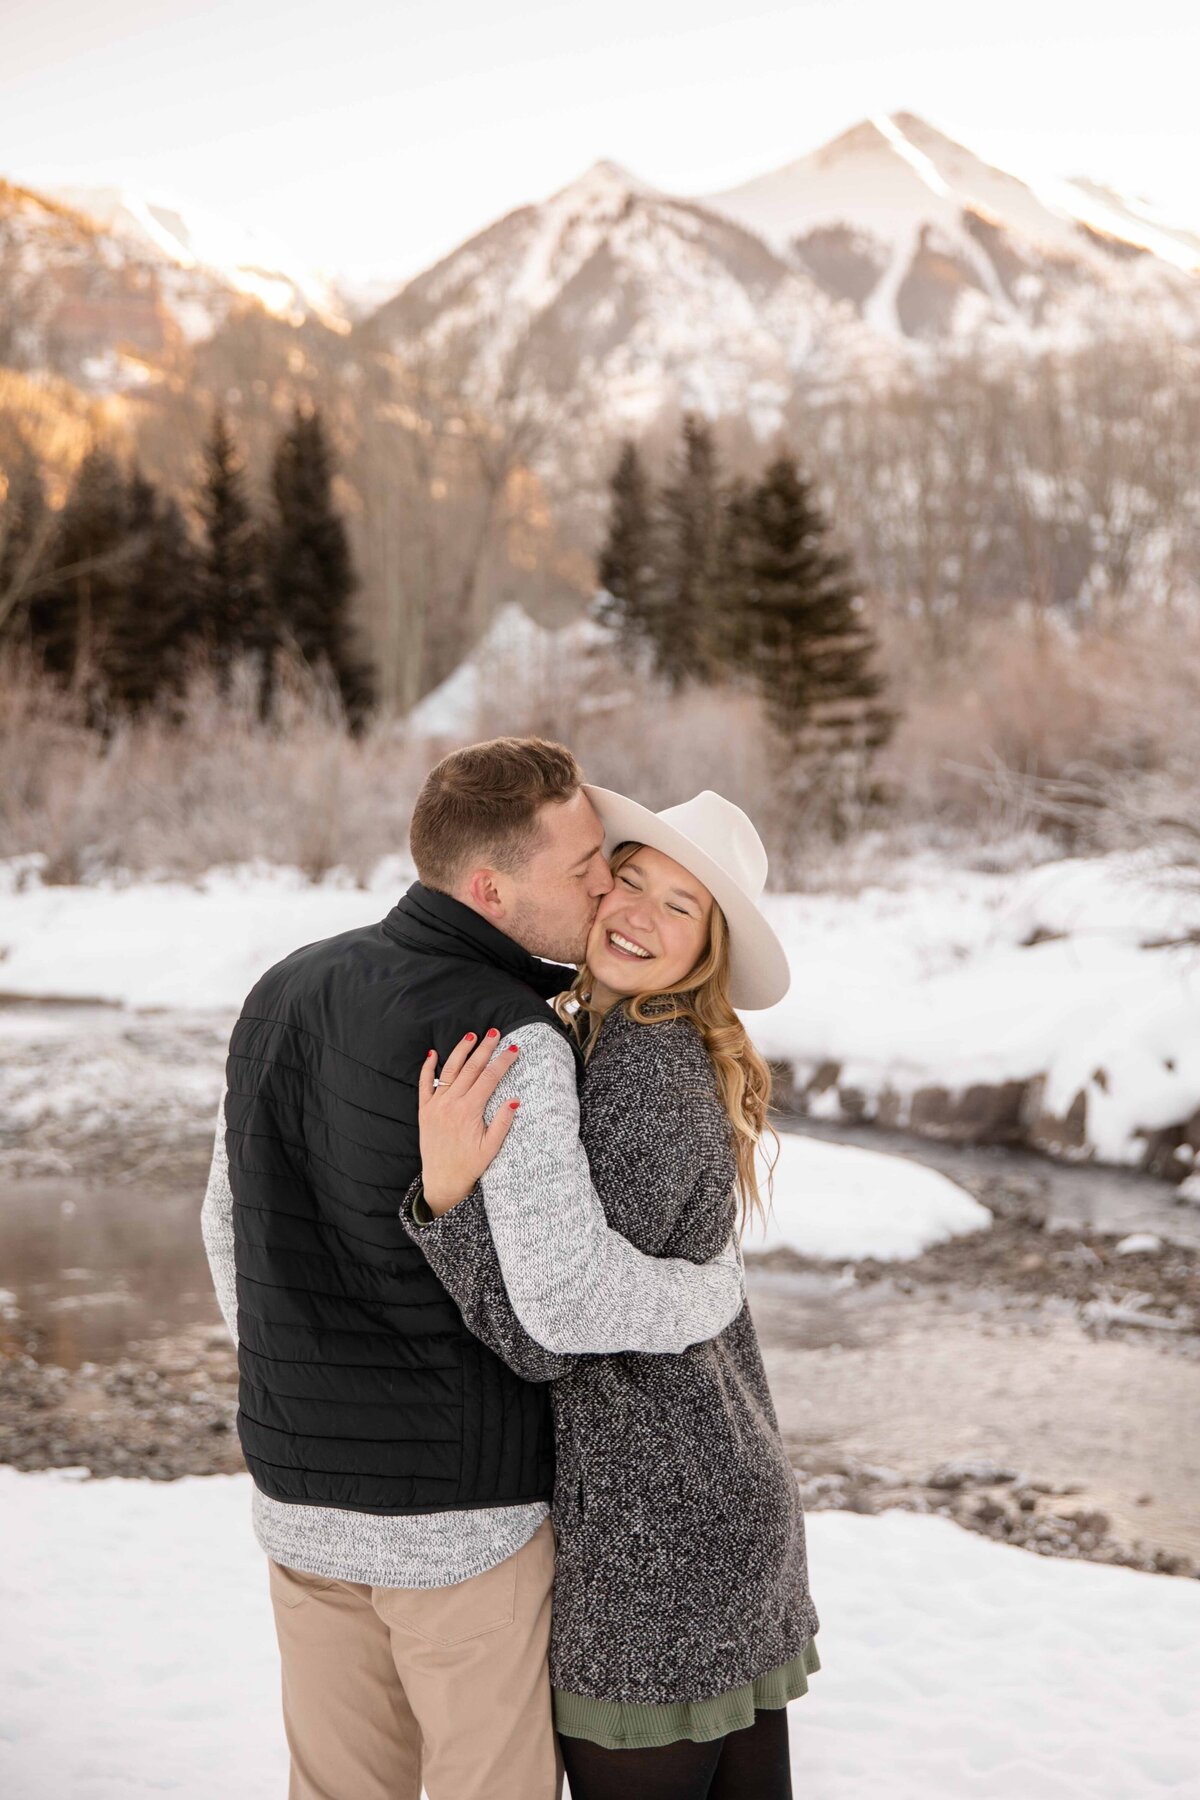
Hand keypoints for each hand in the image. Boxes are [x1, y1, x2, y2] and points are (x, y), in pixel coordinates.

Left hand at [418, 1030, 521, 1215]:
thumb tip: (515, 1099)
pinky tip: (433, 1053)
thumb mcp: (491, 1148)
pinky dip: (427, 1068)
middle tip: (495, 1033)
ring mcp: (436, 1106)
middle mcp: (451, 1104)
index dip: (502, 1062)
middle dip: (484, 1049)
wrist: (442, 1180)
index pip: (489, 1078)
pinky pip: (424, 1085)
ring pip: (449, 1071)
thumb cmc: (469, 1165)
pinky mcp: (424, 1111)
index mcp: (469, 1111)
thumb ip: (503, 1123)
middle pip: (471, 1069)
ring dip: (461, 1051)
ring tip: (471, 1035)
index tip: (513, 1049)